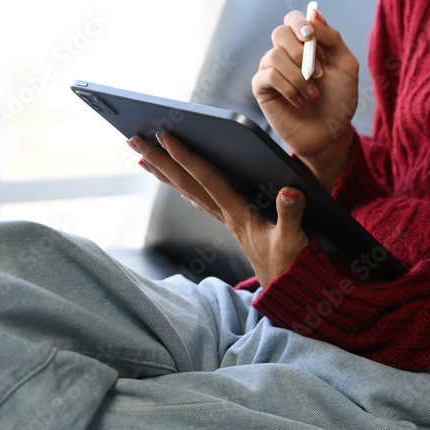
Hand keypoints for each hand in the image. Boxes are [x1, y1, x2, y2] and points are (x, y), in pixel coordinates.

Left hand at [130, 132, 308, 288]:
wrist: (291, 293)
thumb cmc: (292, 267)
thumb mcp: (295, 240)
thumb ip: (291, 215)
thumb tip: (290, 191)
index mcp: (239, 214)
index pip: (207, 179)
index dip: (186, 157)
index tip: (164, 137)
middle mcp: (227, 216)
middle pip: (186, 183)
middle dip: (159, 160)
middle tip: (133, 140)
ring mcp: (228, 221)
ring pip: (188, 191)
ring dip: (165, 173)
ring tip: (143, 157)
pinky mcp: (234, 225)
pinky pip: (201, 201)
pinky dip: (186, 189)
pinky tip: (178, 186)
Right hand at [251, 8, 358, 188]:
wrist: (330, 134)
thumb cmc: (339, 100)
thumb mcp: (346, 66)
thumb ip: (332, 38)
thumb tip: (314, 12)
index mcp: (306, 44)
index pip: (293, 19)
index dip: (299, 23)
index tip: (310, 37)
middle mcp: (287, 53)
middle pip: (280, 33)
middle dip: (300, 52)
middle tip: (318, 73)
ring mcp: (272, 70)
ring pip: (274, 56)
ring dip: (298, 76)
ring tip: (313, 94)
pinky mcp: (262, 88)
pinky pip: (268, 76)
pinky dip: (288, 88)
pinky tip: (300, 102)